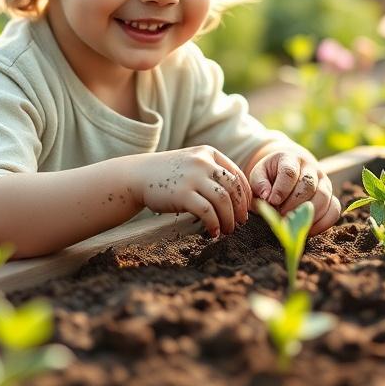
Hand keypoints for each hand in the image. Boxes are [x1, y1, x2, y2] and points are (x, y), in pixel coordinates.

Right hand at [132, 146, 251, 237]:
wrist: (137, 176)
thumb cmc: (168, 174)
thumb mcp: (192, 163)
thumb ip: (212, 172)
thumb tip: (238, 196)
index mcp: (208, 153)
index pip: (237, 175)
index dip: (246, 195)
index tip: (246, 210)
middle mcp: (203, 162)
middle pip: (233, 189)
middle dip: (240, 209)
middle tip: (239, 224)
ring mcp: (192, 177)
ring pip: (223, 201)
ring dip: (228, 219)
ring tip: (227, 230)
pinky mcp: (183, 194)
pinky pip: (207, 212)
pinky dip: (214, 224)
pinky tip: (213, 232)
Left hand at [249, 147, 340, 235]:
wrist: (288, 172)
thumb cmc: (270, 176)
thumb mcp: (259, 175)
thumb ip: (259, 184)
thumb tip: (267, 197)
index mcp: (291, 159)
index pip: (289, 172)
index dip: (281, 189)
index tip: (272, 202)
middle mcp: (311, 168)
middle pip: (308, 185)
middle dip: (294, 204)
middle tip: (282, 215)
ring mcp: (324, 181)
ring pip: (323, 197)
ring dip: (308, 214)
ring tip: (294, 223)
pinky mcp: (331, 196)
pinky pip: (334, 210)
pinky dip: (323, 222)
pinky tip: (308, 229)